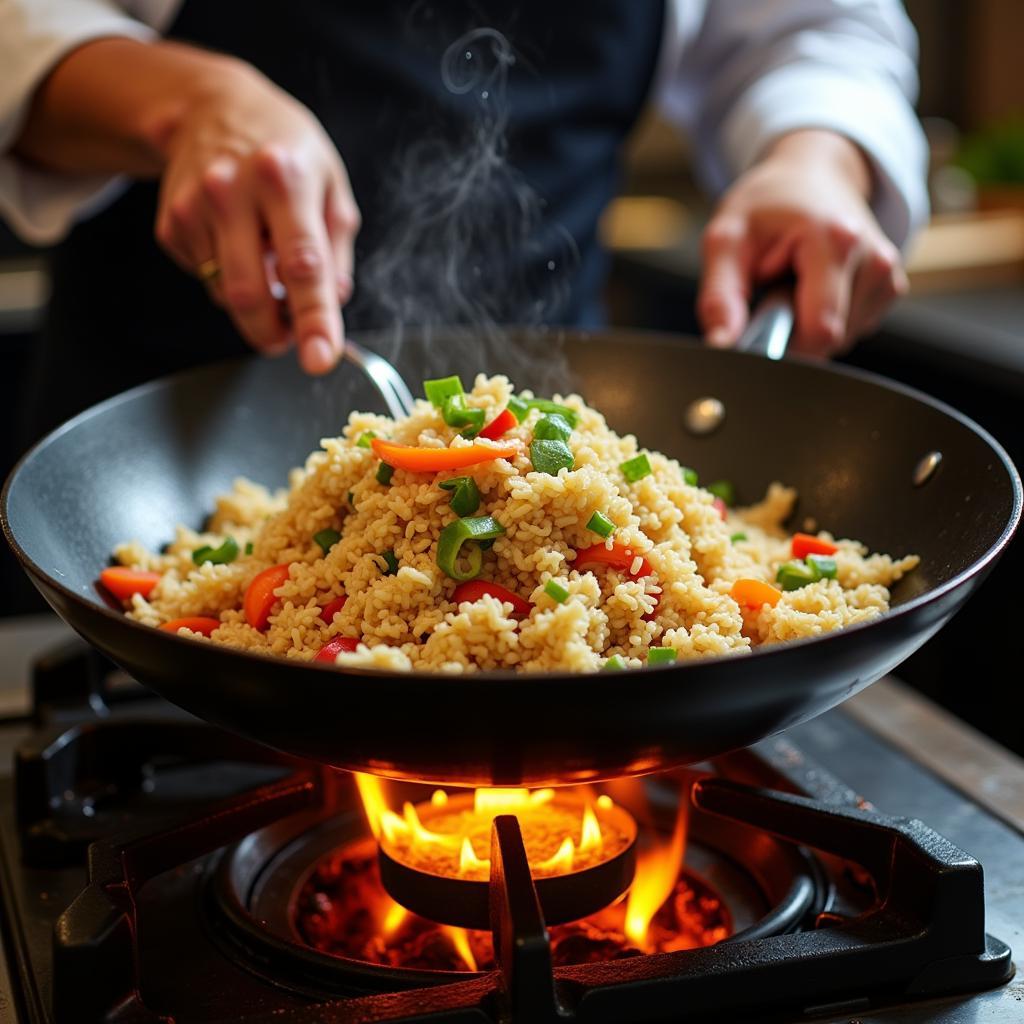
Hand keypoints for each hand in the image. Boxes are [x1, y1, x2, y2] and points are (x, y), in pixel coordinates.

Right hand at [153, 62, 359, 373]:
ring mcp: (194, 208)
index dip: (313, 320)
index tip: (320, 359)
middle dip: (272, 333)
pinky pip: (206, 279)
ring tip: (270, 266)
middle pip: (249, 293)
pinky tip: (238, 243)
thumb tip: (333, 302)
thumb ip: (336, 248)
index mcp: (284, 179)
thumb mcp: (331, 185)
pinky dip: (229, 278)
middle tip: (289, 341)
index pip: (302, 265)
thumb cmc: (284, 149)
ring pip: (225, 294)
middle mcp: (232, 191)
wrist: (209, 106)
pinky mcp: (171, 225)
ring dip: (255, 304)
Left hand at [697, 130, 907, 357]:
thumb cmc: (767, 204)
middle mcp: (873, 258)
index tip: (758, 333)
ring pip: (839, 339)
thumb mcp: (726, 240)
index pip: (820, 330)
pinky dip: (823, 318)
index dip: (784, 349)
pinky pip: (850, 330)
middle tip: (771, 291)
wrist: (811, 174)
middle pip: (829, 338)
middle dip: (791, 331)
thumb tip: (721, 346)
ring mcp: (886, 274)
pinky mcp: (889, 288)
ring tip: (793, 283)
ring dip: (806, 324)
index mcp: (836, 241)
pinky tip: (814, 287)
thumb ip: (720, 297)